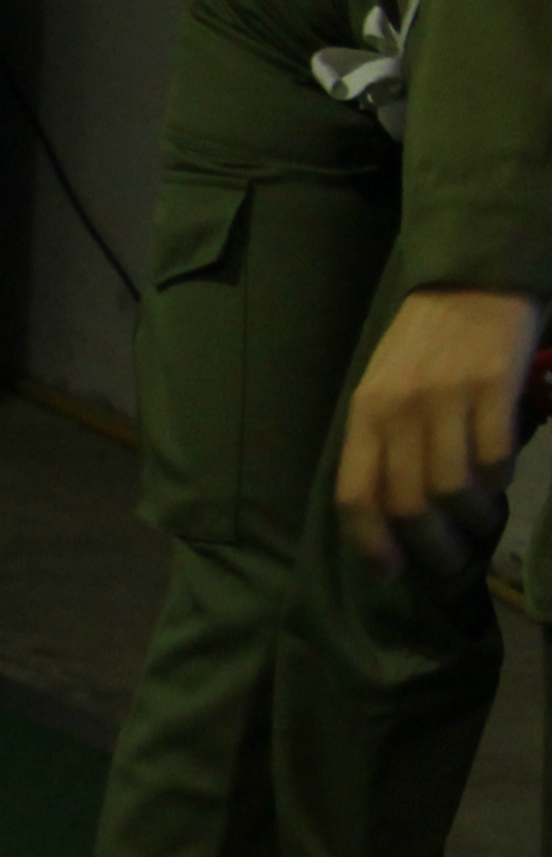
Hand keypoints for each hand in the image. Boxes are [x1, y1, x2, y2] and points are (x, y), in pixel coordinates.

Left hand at [335, 288, 544, 568]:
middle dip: (430, 546)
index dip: (371, 544)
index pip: (356, 495)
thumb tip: (391, 515)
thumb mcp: (384, 391)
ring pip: (453, 488)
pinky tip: (501, 477)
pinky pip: (495, 456)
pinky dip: (500, 479)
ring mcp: (445, 398)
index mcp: (364, 415)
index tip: (391, 572)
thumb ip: (382, 444)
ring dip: (471, 518)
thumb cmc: (424, 346)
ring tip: (480, 520)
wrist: (471, 283)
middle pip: (408, 503)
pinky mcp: (491, 386)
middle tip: (449, 562)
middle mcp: (398, 410)